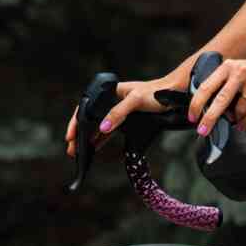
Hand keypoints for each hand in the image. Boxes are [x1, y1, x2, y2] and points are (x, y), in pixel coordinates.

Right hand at [74, 70, 189, 152]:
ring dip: (90, 139)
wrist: (174, 94)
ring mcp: (119, 111)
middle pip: (90, 119)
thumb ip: (118, 113)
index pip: (86, 106)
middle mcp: (112, 101)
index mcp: (110, 92)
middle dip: (80, 134)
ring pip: (99, 126)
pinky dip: (102, 139)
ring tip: (81, 153)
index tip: (71, 136)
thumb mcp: (135, 100)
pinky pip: (110, 131)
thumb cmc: (156, 92)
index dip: (76, 122)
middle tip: (72, 150)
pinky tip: (96, 147)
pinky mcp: (127, 119)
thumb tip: (102, 128)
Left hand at [189, 52, 245, 135]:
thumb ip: (223, 84)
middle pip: (220, 100)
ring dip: (235, 120)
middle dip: (210, 118)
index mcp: (227, 67)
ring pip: (239, 109)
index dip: (197, 104)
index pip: (206, 86)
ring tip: (235, 122)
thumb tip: (207, 109)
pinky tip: (243, 125)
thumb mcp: (236, 71)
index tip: (192, 117)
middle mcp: (240, 72)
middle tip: (203, 130)